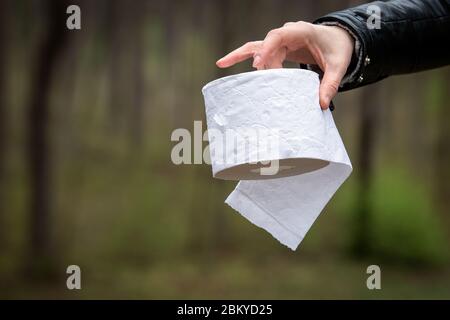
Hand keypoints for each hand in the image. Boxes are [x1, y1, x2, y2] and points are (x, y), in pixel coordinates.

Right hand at [216, 22, 354, 108]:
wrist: (338, 39)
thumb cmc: (337, 49)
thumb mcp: (338, 66)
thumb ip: (330, 84)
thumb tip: (321, 105)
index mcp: (301, 31)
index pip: (278, 36)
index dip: (266, 48)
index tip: (258, 62)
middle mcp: (287, 33)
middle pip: (265, 43)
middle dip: (256, 58)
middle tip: (252, 74)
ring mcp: (281, 40)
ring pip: (258, 47)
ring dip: (245, 58)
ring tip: (223, 63)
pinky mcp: (278, 49)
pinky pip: (260, 52)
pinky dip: (248, 60)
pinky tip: (227, 62)